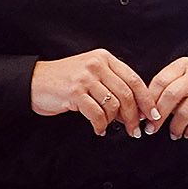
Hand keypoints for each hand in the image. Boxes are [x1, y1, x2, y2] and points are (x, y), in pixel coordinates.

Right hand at [30, 50, 147, 136]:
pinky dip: (101, 125)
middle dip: (135, 116)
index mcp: (105, 58)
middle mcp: (96, 65)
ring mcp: (85, 78)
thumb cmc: (66, 81)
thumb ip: (113, 84)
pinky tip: (99, 129)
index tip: (154, 114)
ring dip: (116, 122)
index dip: (147, 99)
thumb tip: (138, 109)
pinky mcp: (74, 92)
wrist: (33, 82)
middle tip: (136, 130)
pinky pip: (97, 113)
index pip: (134, 80)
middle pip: (127, 94)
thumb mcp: (92, 74)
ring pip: (113, 104)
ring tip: (113, 128)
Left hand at [141, 57, 187, 138]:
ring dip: (175, 126)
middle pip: (172, 95)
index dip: (149, 101)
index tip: (143, 116)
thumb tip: (141, 112)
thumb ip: (161, 95)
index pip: (161, 81)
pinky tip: (186, 133)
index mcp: (184, 65)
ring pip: (185, 110)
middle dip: (159, 115)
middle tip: (152, 128)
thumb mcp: (177, 88)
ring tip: (173, 133)